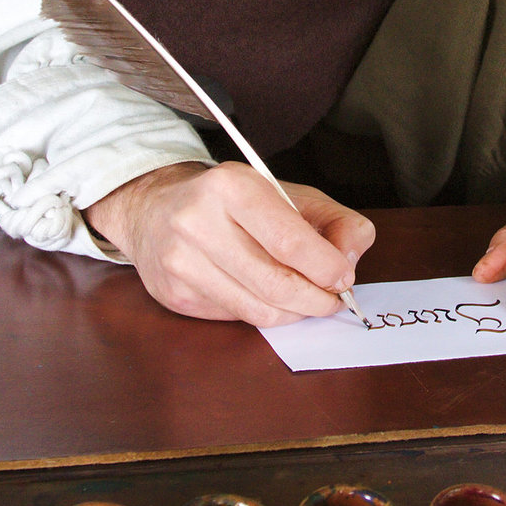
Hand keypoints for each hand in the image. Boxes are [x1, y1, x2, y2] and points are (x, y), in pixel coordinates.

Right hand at [85, 162, 375, 325]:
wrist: (155, 208)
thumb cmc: (232, 201)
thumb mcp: (289, 193)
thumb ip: (335, 221)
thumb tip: (350, 260)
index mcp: (230, 187)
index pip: (289, 241)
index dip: (326, 268)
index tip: (345, 278)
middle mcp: (198, 223)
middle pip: (276, 284)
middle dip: (317, 300)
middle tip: (333, 299)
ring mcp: (181, 263)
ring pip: (258, 311)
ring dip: (294, 313)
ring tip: (306, 300)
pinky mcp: (174, 295)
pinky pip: (237, 318)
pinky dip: (263, 313)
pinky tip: (266, 295)